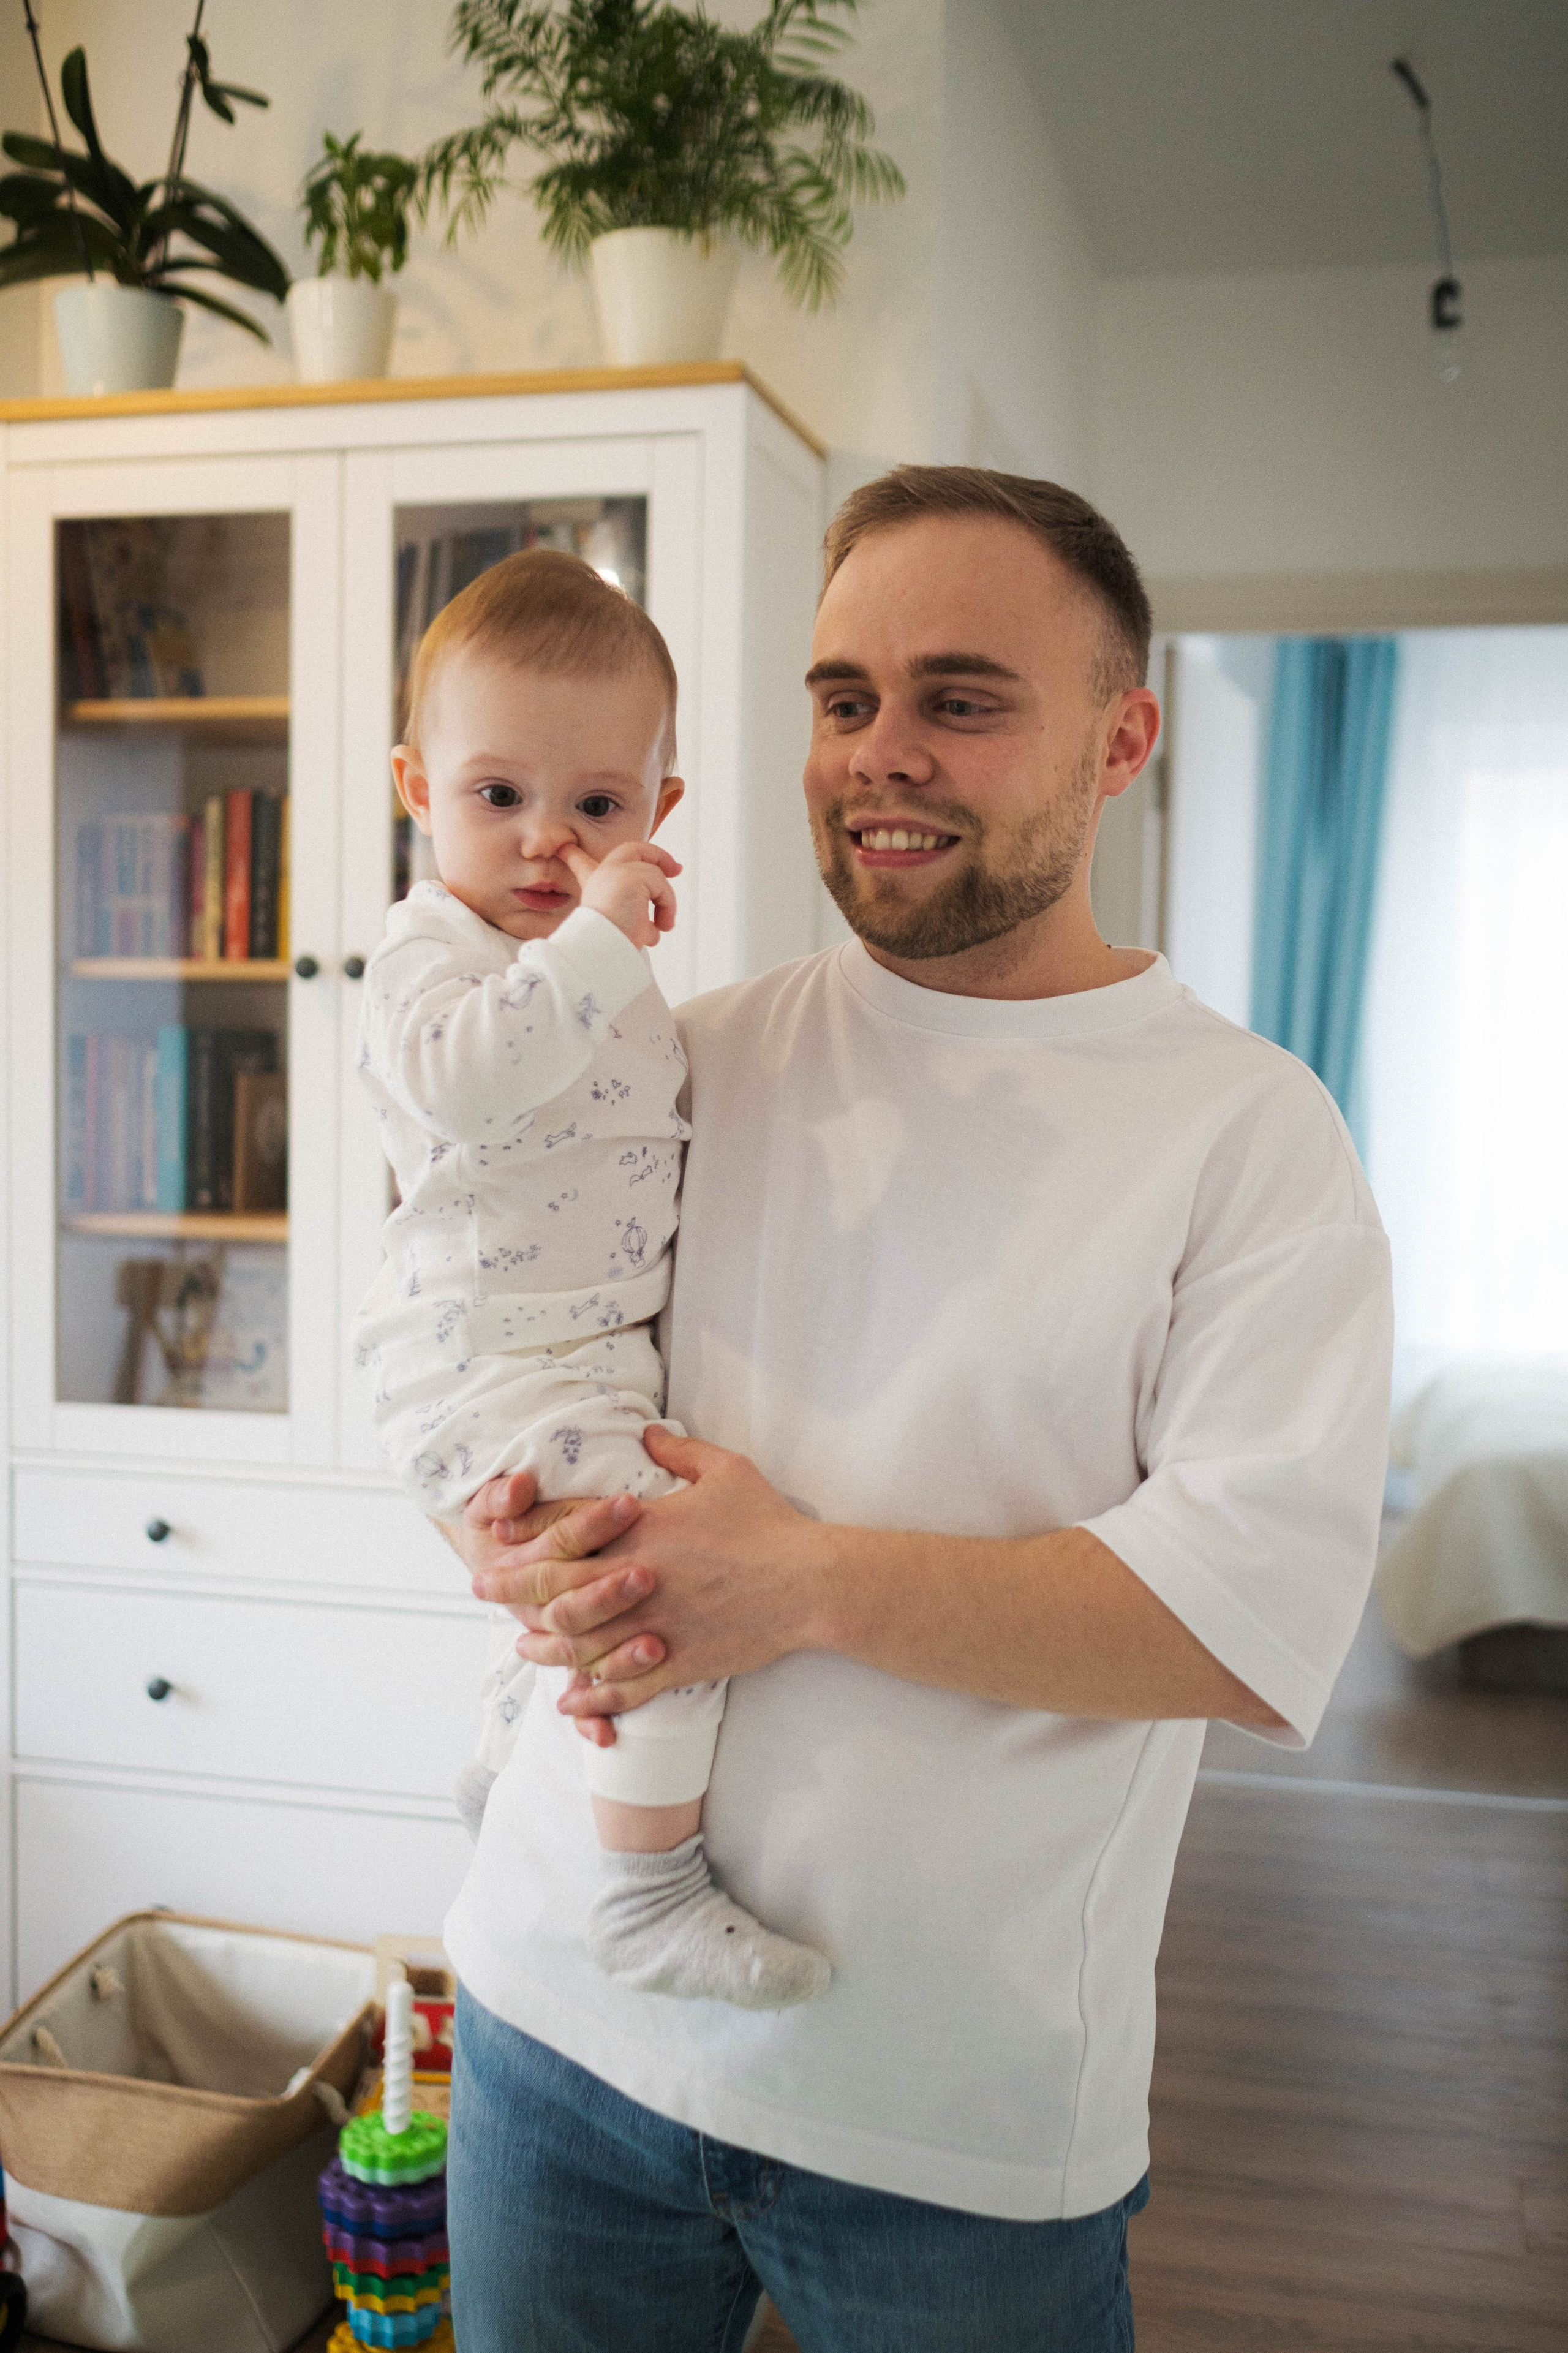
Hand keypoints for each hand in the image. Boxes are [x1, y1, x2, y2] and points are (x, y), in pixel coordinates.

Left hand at [470, 1429, 831, 1723]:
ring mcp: (652, 1628)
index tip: (496, 1536)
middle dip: (512, 1590)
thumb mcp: (724, 1470)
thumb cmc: (768, 1524)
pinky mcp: (676, 1664)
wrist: (807, 1583)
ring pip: (580, 1645)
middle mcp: (636, 1583)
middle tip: (483, 1588)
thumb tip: (648, 1431)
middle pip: (555, 1592)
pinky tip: (571, 1701)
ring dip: (545, 1646)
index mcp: (640, 1534)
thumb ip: (678, 1453)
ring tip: (523, 1646)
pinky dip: (590, 1697)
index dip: (523, 1537)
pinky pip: (621, 1688)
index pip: (564, 1536)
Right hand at [563, 840, 679, 949]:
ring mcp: (615, 872)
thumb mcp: (625, 929)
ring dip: (666, 903)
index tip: (564, 848)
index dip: (575, 855)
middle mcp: (602, 875)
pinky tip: (660, 926)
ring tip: (663, 926)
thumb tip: (657, 927)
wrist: (602, 954)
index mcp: (595, 888)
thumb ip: (635, 918)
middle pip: (633, 850)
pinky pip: (661, 884)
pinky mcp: (629, 876)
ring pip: (655, 875)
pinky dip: (668, 906)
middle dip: (657, 854)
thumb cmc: (613, 949)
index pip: (582, 864)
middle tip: (676, 868)